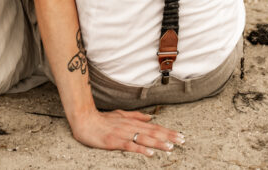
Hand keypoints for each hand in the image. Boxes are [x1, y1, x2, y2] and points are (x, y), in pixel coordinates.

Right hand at [70, 109, 184, 156]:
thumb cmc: (102, 119)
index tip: (180, 136)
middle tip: (182, 141)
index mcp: (133, 121)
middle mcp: (130, 127)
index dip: (168, 131)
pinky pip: (130, 146)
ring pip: (144, 138)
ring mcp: (123, 134)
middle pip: (152, 132)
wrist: (84, 120)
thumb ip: (136, 116)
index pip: (154, 127)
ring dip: (158, 143)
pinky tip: (150, 153)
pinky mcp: (114, 142)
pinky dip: (140, 149)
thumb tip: (151, 117)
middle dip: (168, 137)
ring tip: (170, 147)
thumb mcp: (121, 114)